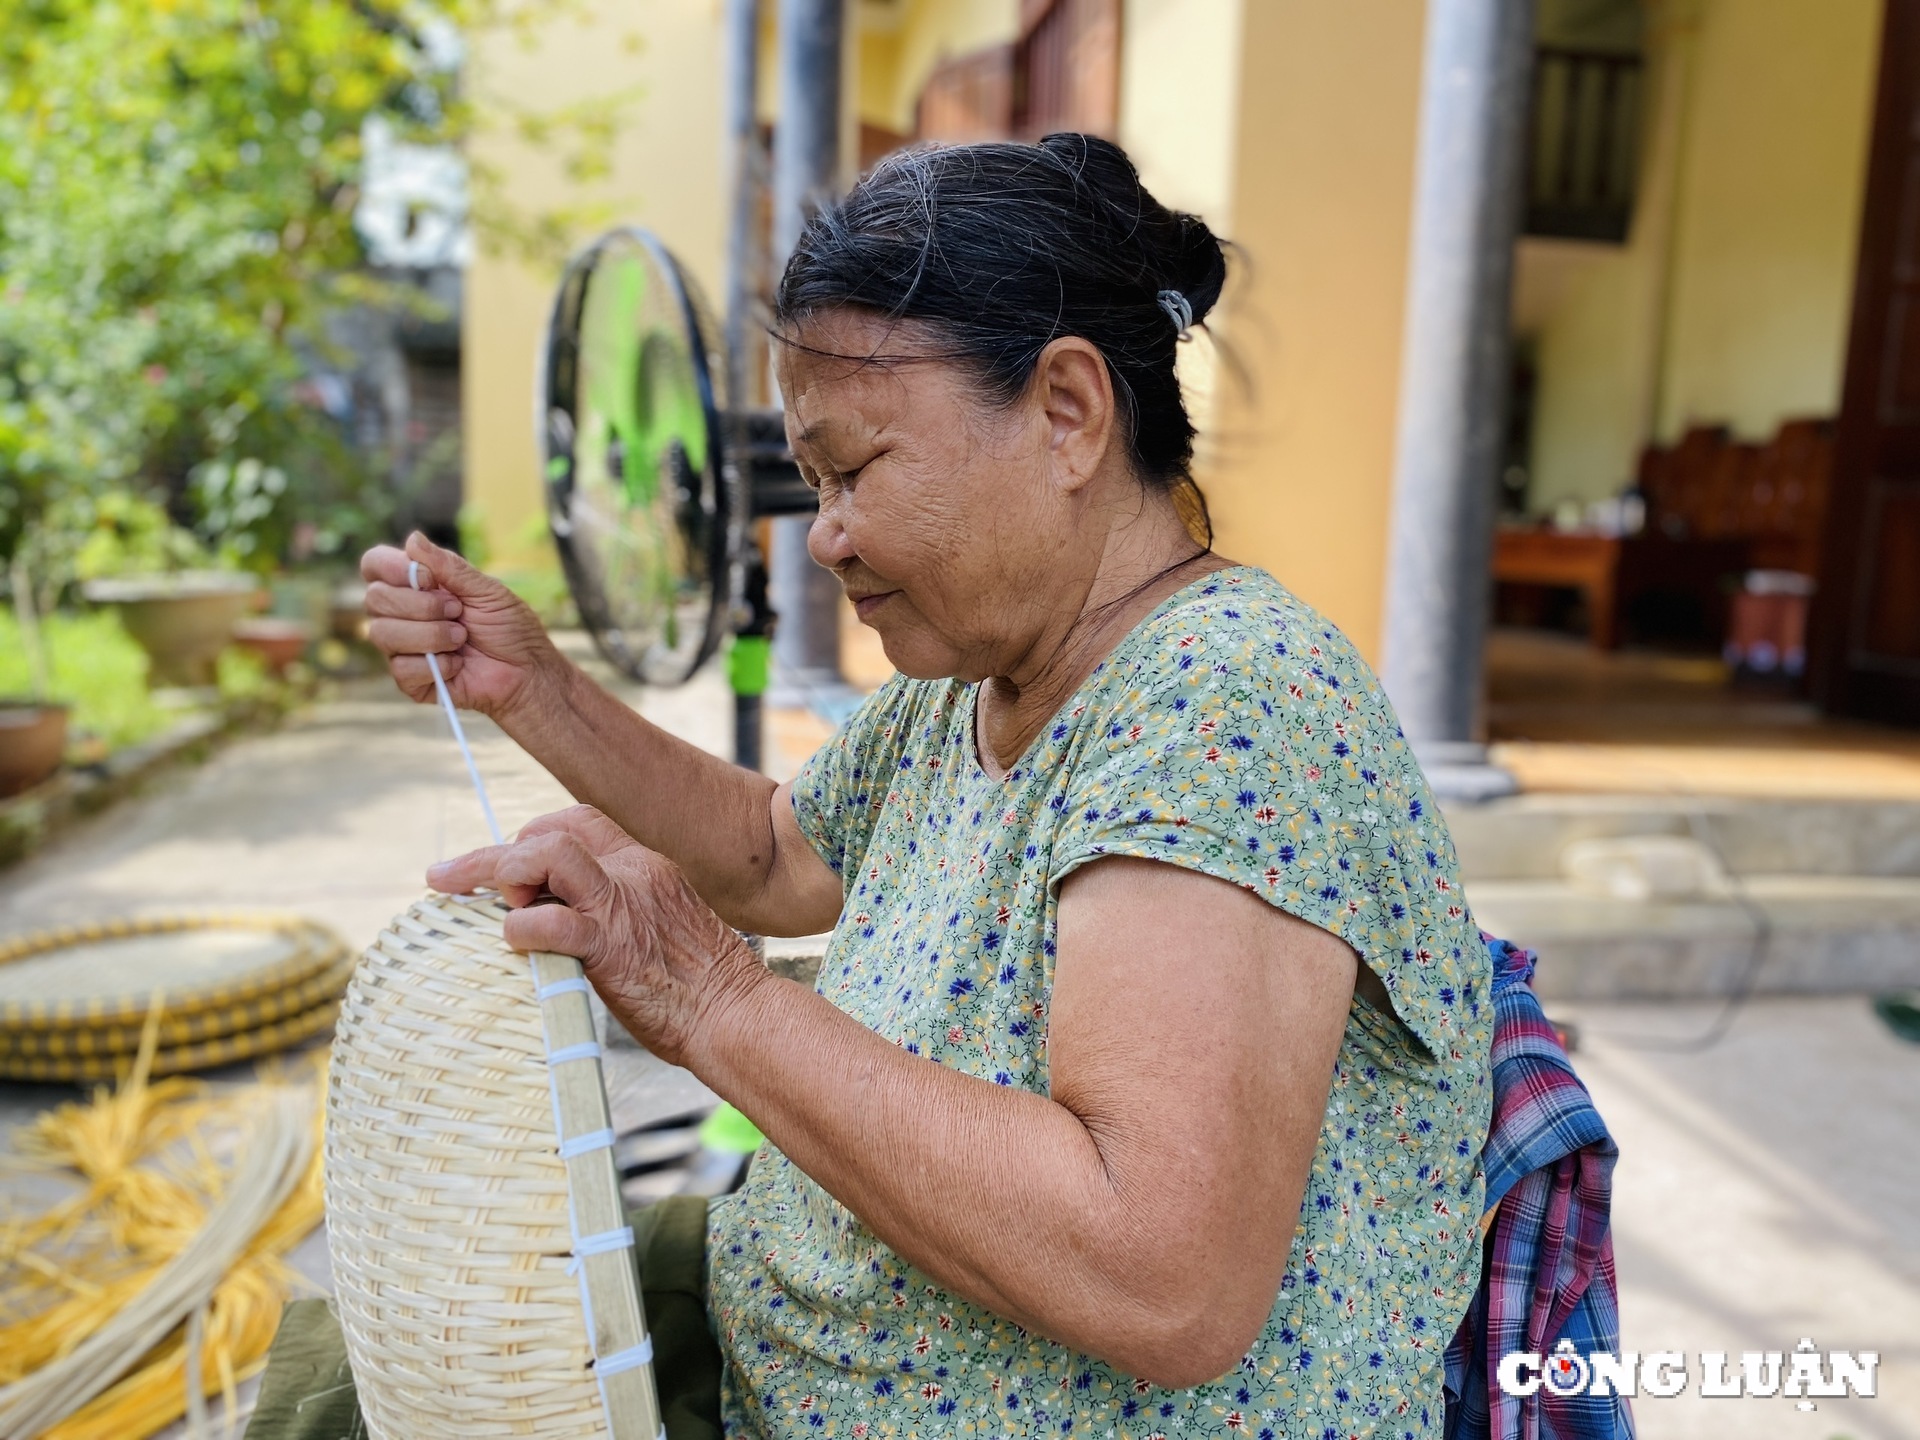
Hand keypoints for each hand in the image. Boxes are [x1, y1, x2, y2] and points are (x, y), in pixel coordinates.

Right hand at [361, 532, 563, 719]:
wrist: (526, 671)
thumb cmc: (509, 628)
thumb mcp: (486, 590)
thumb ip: (449, 567)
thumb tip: (412, 538)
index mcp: (415, 585)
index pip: (375, 564)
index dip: (393, 568)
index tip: (430, 580)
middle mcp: (401, 613)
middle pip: (375, 598)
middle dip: (423, 606)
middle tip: (459, 612)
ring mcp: (402, 647)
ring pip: (382, 633)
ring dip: (431, 635)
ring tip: (462, 638)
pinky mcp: (410, 679)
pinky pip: (401, 669)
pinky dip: (437, 665)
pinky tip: (458, 665)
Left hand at [428, 806, 765, 1066]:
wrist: (735, 1014)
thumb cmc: (698, 988)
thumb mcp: (660, 928)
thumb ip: (616, 913)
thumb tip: (562, 922)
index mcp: (646, 866)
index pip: (579, 820)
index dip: (530, 834)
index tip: (502, 866)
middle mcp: (634, 872)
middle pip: (551, 831)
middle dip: (492, 852)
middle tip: (447, 876)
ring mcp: (623, 905)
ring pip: (547, 855)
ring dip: (498, 871)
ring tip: (471, 899)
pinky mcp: (612, 946)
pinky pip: (552, 921)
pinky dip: (520, 928)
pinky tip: (512, 943)